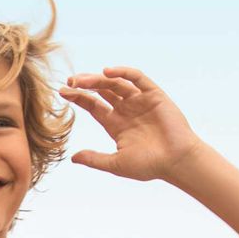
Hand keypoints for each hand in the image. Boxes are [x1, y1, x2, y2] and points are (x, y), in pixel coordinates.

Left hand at [59, 66, 204, 182]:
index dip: (78, 98)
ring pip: (115, 83)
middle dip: (85, 85)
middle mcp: (126, 110)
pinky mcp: (153, 94)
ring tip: (81, 79)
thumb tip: (72, 158)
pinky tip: (107, 72)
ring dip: (98, 79)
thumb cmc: (148, 166)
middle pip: (101, 91)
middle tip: (69, 82)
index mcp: (116, 124)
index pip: (93, 106)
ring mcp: (140, 100)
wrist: (176, 161)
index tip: (62, 93)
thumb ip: (95, 159)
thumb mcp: (116, 163)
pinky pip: (137, 78)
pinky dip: (123, 72)